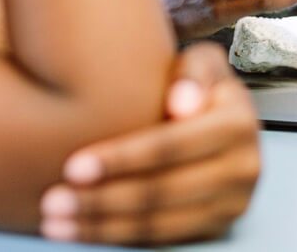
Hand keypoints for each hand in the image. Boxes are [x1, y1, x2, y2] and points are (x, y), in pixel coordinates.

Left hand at [40, 43, 259, 244]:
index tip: (73, 166)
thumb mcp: (202, 63)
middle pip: (162, 192)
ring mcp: (234, 203)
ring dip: (103, 226)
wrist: (227, 116)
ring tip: (56, 222)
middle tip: (51, 201)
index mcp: (239, 123)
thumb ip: (192, 72)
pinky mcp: (220, 225)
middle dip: (102, 200)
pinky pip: (165, 238)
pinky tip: (84, 230)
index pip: (170, 146)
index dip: (121, 159)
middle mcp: (244, 168)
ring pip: (160, 223)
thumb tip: (182, 103)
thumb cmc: (198, 85)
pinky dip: (121, 236)